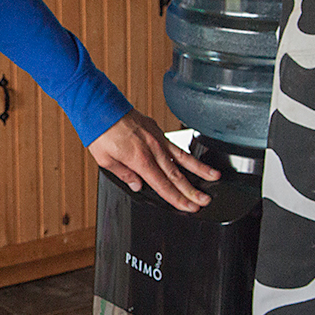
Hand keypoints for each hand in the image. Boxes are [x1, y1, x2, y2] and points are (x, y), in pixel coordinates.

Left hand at [87, 110, 219, 211]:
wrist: (100, 108)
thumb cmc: (100, 132)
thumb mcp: (105, 160)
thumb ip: (124, 174)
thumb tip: (137, 185)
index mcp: (139, 159)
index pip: (162, 185)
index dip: (177, 198)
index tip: (190, 207)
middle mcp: (152, 149)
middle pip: (176, 175)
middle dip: (192, 190)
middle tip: (205, 200)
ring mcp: (156, 138)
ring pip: (182, 158)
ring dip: (200, 169)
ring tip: (215, 176)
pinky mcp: (156, 130)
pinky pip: (175, 145)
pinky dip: (186, 154)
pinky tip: (193, 160)